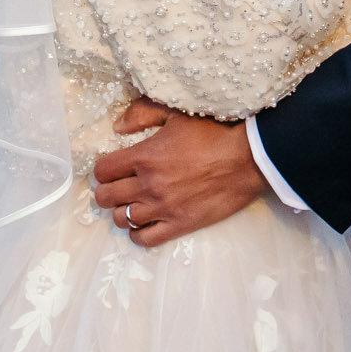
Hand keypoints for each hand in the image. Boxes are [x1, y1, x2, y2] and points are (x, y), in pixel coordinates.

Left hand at [91, 100, 267, 247]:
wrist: (247, 159)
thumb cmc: (214, 133)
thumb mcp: (177, 113)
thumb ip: (143, 113)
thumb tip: (117, 126)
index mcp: (144, 157)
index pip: (103, 170)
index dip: (103, 169)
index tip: (110, 167)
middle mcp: (148, 185)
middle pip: (106, 197)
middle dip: (106, 191)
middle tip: (116, 186)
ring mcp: (162, 208)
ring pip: (122, 219)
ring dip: (121, 210)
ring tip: (130, 202)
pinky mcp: (178, 225)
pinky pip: (144, 238)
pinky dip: (137, 232)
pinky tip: (144, 221)